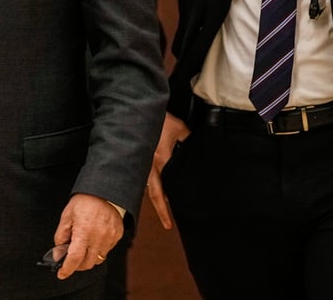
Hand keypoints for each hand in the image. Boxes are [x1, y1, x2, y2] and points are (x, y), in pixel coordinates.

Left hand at [52, 193, 123, 279]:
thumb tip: (59, 253)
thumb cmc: (84, 201)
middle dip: (77, 265)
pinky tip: (94, 239)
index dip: (67, 269)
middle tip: (71, 259)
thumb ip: (61, 236)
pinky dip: (99, 249)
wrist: (104, 190)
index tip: (62, 274)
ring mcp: (109, 238)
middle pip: (87, 264)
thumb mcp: (67, 216)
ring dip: (89, 258)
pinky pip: (107, 250)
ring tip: (84, 246)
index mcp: (83, 232)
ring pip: (98, 259)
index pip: (74, 258)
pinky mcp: (117, 236)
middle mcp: (98, 238)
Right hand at [147, 112, 190, 229]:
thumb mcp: (179, 128)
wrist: (137, 108)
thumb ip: (188, 140)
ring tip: (163, 210)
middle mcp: (148, 165)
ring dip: (156, 198)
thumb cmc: (158, 118)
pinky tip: (155, 189)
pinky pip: (144, 176)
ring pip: (148, 186)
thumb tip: (195, 148)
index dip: (168, 205)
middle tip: (167, 224)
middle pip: (155, 194)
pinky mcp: (138, 158)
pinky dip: (151, 184)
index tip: (172, 219)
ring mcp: (141, 162)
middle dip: (161, 210)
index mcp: (160, 160)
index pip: (166, 188)